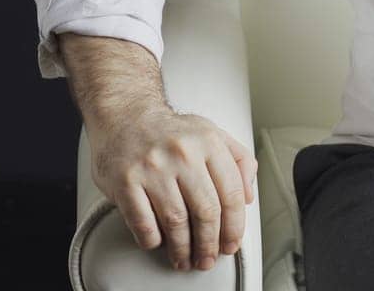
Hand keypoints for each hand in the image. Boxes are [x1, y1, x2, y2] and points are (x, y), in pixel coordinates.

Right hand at [87, 104, 257, 271]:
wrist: (125, 115)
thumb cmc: (171, 132)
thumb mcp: (212, 133)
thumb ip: (238, 160)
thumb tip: (248, 196)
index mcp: (208, 142)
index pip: (231, 193)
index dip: (234, 226)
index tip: (230, 243)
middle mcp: (182, 153)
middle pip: (206, 211)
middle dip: (209, 243)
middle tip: (207, 258)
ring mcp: (152, 167)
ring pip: (176, 222)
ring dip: (182, 249)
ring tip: (184, 259)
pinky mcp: (126, 181)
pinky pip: (143, 223)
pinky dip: (153, 240)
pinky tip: (158, 242)